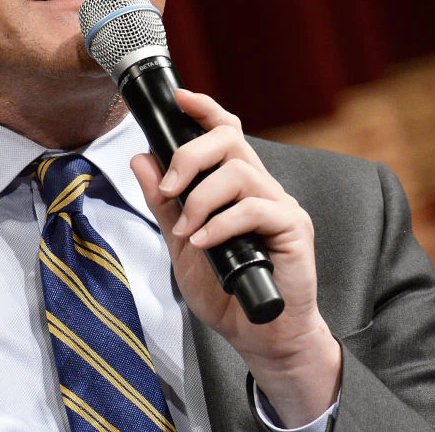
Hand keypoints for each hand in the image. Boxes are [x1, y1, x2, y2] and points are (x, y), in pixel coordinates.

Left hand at [131, 89, 340, 425]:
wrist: (259, 335)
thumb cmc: (224, 289)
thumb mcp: (181, 242)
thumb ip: (163, 203)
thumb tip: (140, 159)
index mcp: (236, 184)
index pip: (226, 131)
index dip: (205, 109)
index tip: (180, 98)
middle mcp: (261, 186)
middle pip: (230, 139)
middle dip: (191, 155)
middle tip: (170, 188)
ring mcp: (280, 205)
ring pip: (239, 172)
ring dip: (202, 199)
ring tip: (188, 231)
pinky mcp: (293, 228)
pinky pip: (255, 209)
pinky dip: (222, 224)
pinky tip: (206, 244)